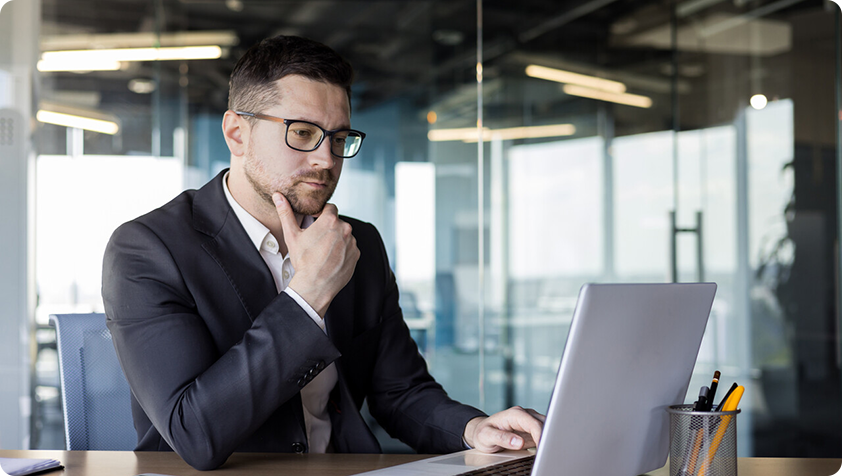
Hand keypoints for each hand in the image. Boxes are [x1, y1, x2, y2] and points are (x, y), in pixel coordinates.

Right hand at [273, 193, 359, 316]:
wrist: (315, 285)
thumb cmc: (303, 261)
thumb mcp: (292, 235)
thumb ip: (286, 213)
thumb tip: (278, 196)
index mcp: (330, 220)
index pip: (330, 208)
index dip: (321, 213)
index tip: (316, 220)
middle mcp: (345, 229)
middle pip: (337, 222)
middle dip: (328, 228)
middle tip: (317, 239)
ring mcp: (352, 242)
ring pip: (344, 235)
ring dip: (336, 239)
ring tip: (323, 251)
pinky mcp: (356, 254)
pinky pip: (350, 248)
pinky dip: (343, 250)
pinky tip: (332, 258)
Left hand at [463, 406, 544, 452]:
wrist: (482, 432)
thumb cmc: (483, 432)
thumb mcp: (487, 436)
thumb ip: (502, 438)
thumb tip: (519, 442)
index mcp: (515, 414)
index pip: (534, 424)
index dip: (540, 436)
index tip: (542, 449)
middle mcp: (524, 414)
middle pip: (544, 424)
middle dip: (547, 437)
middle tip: (547, 453)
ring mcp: (529, 420)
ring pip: (547, 427)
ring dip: (548, 439)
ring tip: (546, 452)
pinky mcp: (532, 429)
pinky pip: (544, 433)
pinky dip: (546, 441)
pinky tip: (543, 450)